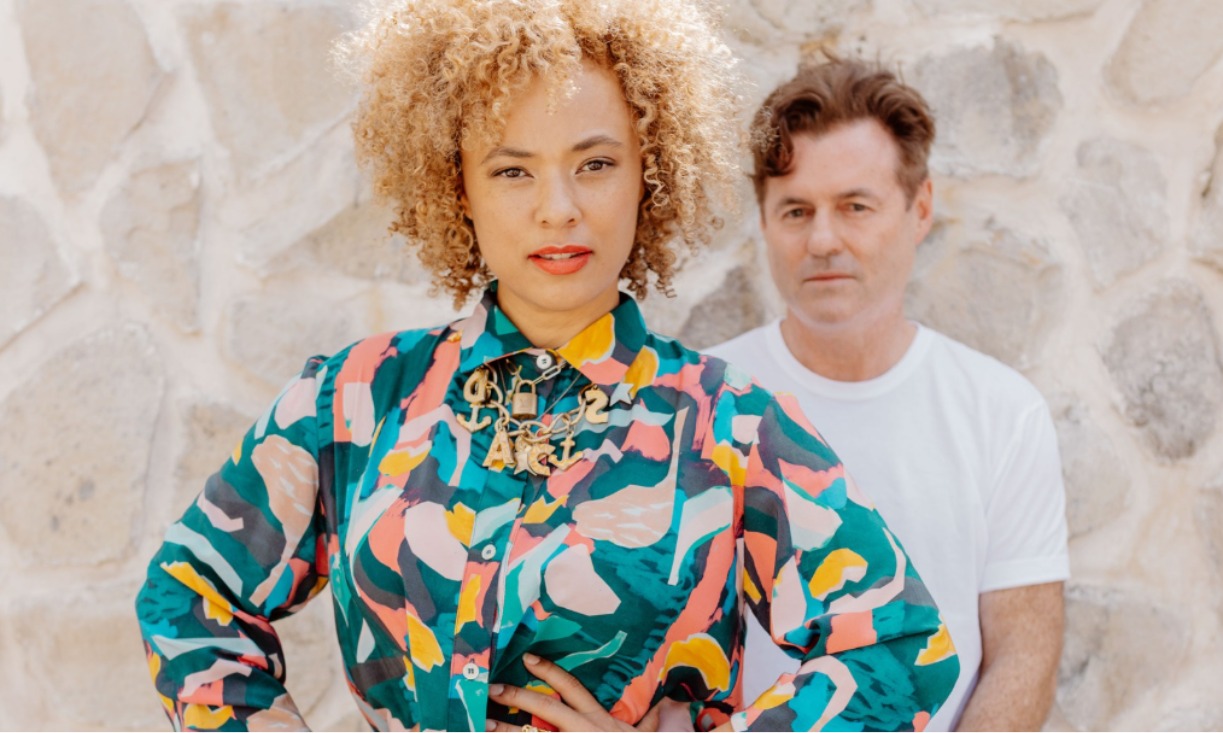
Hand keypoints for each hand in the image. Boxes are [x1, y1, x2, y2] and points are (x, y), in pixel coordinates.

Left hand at [485, 653, 662, 731]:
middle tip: (492, 689)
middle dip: (518, 697)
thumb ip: (658, 720)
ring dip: (509, 732)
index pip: (572, 689)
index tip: (526, 659)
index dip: (549, 672)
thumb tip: (671, 700)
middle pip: (547, 709)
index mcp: (601, 721)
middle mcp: (586, 732)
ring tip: (484, 725)